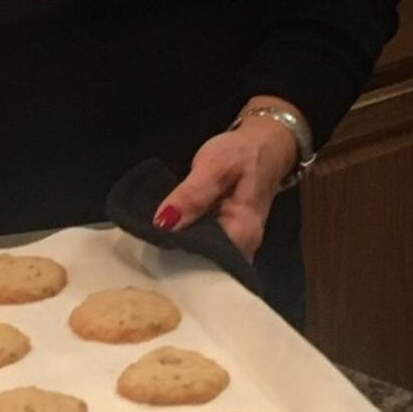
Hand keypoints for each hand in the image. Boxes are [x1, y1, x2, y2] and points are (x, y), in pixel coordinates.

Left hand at [151, 106, 302, 260]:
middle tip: (148, 249)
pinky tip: (168, 238)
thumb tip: (162, 223)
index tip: (154, 252)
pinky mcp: (227, 237)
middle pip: (206, 266)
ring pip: (204, 258)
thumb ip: (191, 195)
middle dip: (177, 260)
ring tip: (152, 246)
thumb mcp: (214, 166)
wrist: (264, 144)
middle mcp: (244, 248)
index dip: (180, 260)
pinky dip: (188, 243)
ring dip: (180, 252)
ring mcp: (236, 245)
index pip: (209, 263)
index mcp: (243, 234)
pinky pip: (205, 247)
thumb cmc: (242, 153)